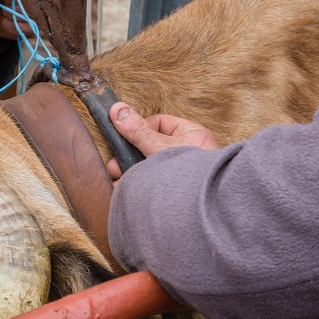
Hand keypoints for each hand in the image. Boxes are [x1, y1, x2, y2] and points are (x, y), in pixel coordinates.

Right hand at [106, 102, 220, 179]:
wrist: (206, 208)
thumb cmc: (191, 175)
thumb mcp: (160, 148)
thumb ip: (138, 131)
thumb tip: (118, 110)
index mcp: (192, 135)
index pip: (159, 123)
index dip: (139, 130)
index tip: (124, 140)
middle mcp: (188, 152)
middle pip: (150, 146)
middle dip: (129, 156)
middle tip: (113, 166)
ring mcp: (181, 172)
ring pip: (150, 166)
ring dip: (132, 172)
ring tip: (117, 179)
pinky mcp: (176, 189)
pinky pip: (153, 183)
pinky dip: (140, 185)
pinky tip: (125, 190)